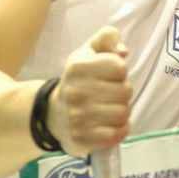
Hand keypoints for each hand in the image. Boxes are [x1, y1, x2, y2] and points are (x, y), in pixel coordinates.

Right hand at [47, 26, 131, 156]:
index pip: (119, 67)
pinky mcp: (81, 139)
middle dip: (124, 91)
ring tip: (112, 107)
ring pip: (123, 113)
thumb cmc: (79, 79)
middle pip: (125, 91)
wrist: (53, 114)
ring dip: (123, 110)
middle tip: (112, 93)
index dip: (120, 70)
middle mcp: (75, 92)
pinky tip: (112, 124)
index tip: (111, 74)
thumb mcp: (89, 51)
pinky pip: (115, 135)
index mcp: (77, 67)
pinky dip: (120, 130)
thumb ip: (107, 38)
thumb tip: (123, 51)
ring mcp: (77, 118)